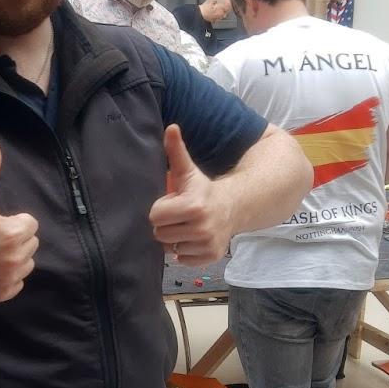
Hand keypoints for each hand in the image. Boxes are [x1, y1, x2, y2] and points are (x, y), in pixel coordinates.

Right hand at [0, 143, 38, 301]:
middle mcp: (16, 258)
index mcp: (13, 233)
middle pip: (30, 243)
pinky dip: (7, 277)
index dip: (13, 222)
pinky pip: (18, 281)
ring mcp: (11, 278)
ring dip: (14, 257)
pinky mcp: (5, 292)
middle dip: (14, 239)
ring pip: (27, 263)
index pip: (30, 224)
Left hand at [149, 124, 231, 265]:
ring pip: (170, 248)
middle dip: (166, 224)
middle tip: (179, 215)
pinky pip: (182, 259)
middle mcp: (202, 228)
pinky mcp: (210, 257)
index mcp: (193, 206)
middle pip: (160, 234)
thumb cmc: (202, 189)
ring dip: (175, 238)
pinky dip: (185, 251)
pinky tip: (194, 238)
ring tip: (187, 226)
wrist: (233, 206)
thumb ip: (176, 150)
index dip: (161, 208)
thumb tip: (171, 127)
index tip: (173, 203)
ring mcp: (207, 244)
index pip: (155, 216)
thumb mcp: (188, 170)